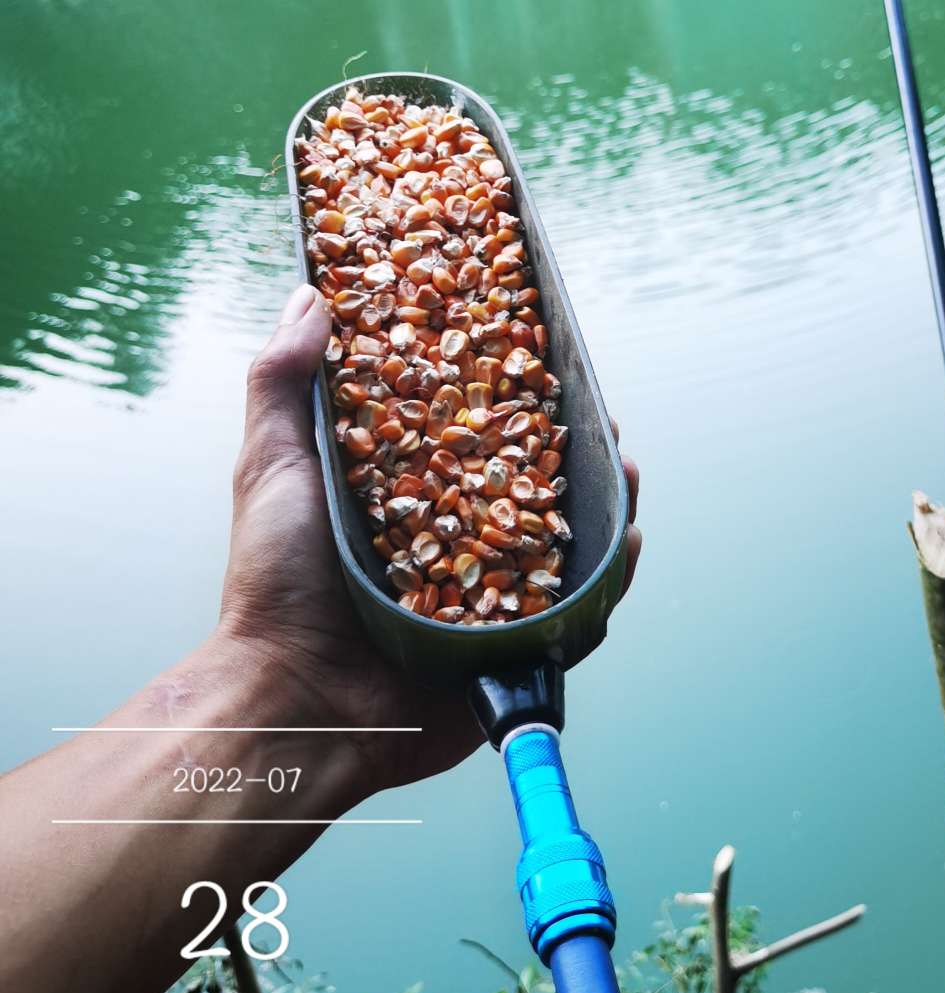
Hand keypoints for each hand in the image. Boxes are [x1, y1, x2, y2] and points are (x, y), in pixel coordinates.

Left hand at [219, 283, 641, 796]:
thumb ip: (284, 382)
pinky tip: (625, 541)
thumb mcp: (272, 466)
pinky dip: (607, 579)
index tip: (533, 350)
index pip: (464, 430)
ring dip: (600, 501)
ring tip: (622, 465)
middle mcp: (449, 539)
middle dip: (568, 444)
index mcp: (401, 494)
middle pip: (524, 479)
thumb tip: (309, 292)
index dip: (503, 390)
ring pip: (561, 539)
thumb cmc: (274, 585)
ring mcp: (484, 595)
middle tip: (597, 413)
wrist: (295, 700)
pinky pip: (575, 613)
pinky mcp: (510, 648)